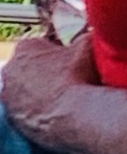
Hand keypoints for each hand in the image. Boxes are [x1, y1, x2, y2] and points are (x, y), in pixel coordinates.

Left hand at [2, 29, 96, 147]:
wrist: (74, 115)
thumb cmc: (80, 78)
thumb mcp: (89, 47)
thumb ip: (84, 38)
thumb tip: (92, 35)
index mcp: (25, 47)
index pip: (40, 46)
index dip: (58, 53)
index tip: (72, 62)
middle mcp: (10, 69)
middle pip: (30, 68)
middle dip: (45, 72)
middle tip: (69, 80)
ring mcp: (8, 95)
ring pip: (26, 90)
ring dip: (40, 93)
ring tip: (64, 100)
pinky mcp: (11, 118)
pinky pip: (25, 111)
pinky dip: (37, 112)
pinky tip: (57, 114)